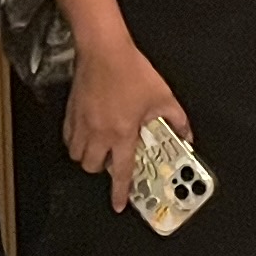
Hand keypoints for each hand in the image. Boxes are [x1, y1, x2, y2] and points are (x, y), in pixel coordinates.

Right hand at [65, 40, 187, 211]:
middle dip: (102, 169)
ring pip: (76, 155)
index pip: (120, 172)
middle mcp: (98, 133)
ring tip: (100, 147)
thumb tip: (188, 135)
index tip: (118, 205)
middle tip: (113, 159)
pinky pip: (68, 138)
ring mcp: (81, 124)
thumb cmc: (132, 71)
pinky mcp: (70, 113)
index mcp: (122, 133)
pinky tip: (87, 132)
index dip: (120, 192)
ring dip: (87, 157)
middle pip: (92, 167)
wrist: (104, 50)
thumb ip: (178, 119)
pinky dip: (76, 141)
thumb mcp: (163, 96)